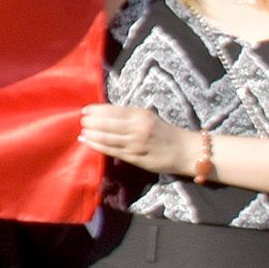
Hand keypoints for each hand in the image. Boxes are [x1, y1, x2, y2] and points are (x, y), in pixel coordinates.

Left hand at [80, 103, 211, 178]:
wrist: (186, 151)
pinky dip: (96, 145)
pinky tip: (86, 141)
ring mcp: (135, 144)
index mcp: (141, 115)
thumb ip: (129, 115)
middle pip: (106, 124)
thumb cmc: (165, 132)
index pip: (113, 110)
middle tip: (82, 121)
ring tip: (82, 131)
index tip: (85, 110)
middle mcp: (137, 128)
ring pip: (107, 138)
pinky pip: (111, 150)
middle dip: (91, 122)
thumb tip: (104, 113)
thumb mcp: (149, 117)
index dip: (96, 110)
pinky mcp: (134, 157)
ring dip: (91, 134)